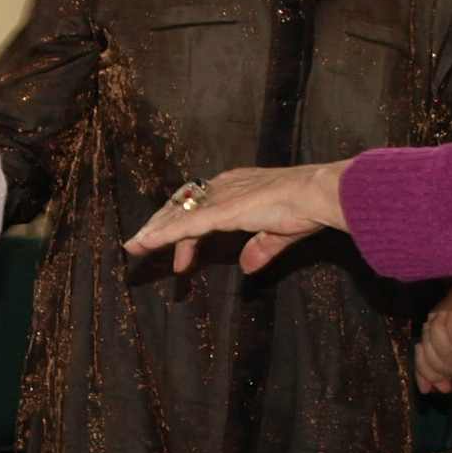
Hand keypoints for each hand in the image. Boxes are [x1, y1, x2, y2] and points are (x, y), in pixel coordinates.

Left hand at [123, 162, 347, 276]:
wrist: (317, 194)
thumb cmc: (306, 207)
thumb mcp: (278, 232)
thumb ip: (260, 248)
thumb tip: (247, 266)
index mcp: (238, 186)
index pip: (201, 203)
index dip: (184, 224)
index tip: (181, 254)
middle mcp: (225, 186)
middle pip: (182, 204)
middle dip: (160, 225)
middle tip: (142, 246)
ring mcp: (222, 197)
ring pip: (178, 214)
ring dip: (154, 231)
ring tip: (134, 247)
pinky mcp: (222, 211)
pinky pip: (184, 224)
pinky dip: (163, 235)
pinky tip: (145, 243)